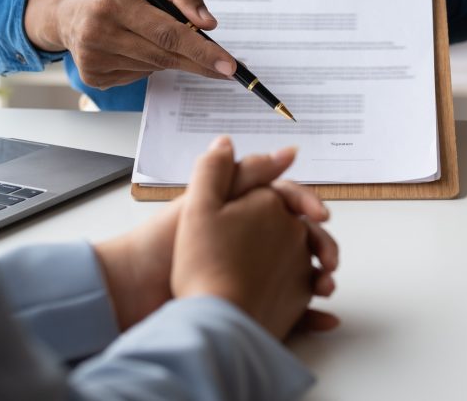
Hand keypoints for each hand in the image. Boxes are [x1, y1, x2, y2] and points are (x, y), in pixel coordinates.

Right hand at [23, 0, 235, 88]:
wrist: (64, 5)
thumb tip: (209, 24)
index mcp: (113, 1)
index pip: (168, 33)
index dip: (201, 51)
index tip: (228, 65)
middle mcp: (98, 31)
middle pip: (165, 55)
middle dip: (198, 61)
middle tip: (224, 66)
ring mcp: (93, 57)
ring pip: (154, 66)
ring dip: (167, 56)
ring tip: (151, 35)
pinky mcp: (92, 76)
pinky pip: (138, 76)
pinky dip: (147, 64)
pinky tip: (132, 45)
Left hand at [94, 143, 335, 330]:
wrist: (137, 293)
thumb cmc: (165, 245)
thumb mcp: (203, 201)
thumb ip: (239, 172)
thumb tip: (280, 149)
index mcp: (239, 210)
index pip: (285, 200)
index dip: (306, 204)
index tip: (320, 214)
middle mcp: (248, 240)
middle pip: (299, 236)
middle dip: (320, 245)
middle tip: (328, 258)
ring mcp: (252, 273)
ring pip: (299, 271)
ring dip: (319, 277)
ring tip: (325, 286)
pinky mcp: (250, 304)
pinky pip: (289, 308)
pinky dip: (309, 312)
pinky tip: (323, 318)